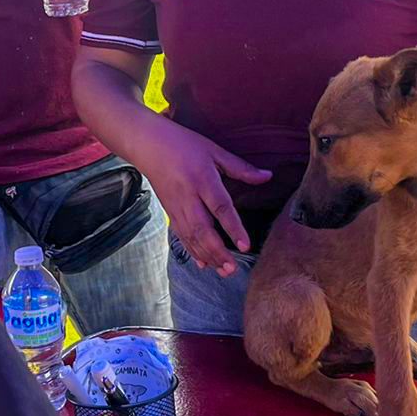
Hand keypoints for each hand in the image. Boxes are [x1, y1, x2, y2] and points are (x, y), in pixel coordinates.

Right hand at [132, 120, 269, 276]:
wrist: (148, 145)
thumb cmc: (184, 145)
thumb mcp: (214, 150)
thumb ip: (240, 168)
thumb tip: (268, 176)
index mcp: (202, 179)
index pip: (220, 207)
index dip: (233, 227)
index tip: (245, 246)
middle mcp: (188, 196)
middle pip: (203, 229)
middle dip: (218, 251)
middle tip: (233, 268)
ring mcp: (176, 206)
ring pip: (191, 236)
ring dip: (207, 255)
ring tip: (223, 270)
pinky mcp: (169, 212)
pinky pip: (181, 235)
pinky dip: (192, 251)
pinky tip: (203, 264)